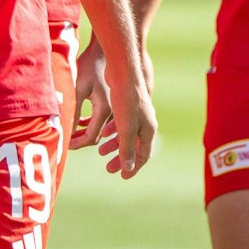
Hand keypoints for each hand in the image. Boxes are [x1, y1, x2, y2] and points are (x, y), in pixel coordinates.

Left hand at [68, 37, 111, 149]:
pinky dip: (92, 124)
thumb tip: (66, 131)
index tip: (65, 145)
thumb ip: (73, 111)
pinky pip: (103, 120)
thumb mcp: (78, 89)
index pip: (92, 137)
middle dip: (81, 141)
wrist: (104, 49)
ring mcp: (115, 107)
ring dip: (86, 133)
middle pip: (98, 136)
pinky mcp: (114, 101)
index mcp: (105, 110)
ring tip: (71, 136)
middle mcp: (113, 111)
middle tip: (66, 143)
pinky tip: (81, 123)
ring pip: (101, 128)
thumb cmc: (90, 65)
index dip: (77, 143)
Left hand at [96, 52, 157, 179]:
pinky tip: (103, 133)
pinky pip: (122, 124)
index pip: (143, 155)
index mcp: (148, 129)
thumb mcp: (125, 127)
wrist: (124, 71)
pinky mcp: (128, 104)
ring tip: (100, 152)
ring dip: (115, 145)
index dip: (133, 168)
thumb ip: (126, 147)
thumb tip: (128, 167)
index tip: (122, 177)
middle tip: (108, 168)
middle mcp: (146, 122)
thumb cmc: (125, 98)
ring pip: (127, 135)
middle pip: (135, 147)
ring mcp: (138, 113)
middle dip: (122, 159)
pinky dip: (113, 131)